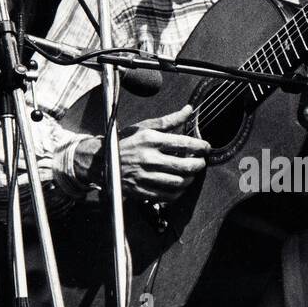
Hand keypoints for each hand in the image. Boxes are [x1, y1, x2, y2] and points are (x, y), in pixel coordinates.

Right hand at [76, 105, 209, 202]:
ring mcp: (145, 176)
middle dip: (199, 164)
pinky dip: (178, 192)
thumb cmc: (125, 142)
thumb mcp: (144, 127)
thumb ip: (169, 120)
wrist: (101, 162)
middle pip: (184, 165)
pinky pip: (168, 196)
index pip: (183, 143)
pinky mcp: (142, 190)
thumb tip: (188, 110)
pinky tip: (179, 185)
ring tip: (191, 173)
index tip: (206, 147)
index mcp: (150, 140)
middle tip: (201, 162)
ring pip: (179, 182)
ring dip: (190, 179)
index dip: (200, 146)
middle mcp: (149, 158)